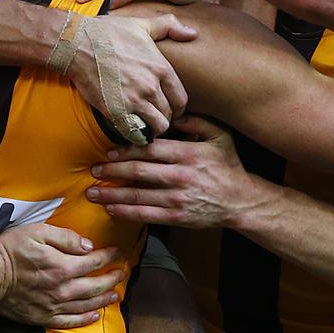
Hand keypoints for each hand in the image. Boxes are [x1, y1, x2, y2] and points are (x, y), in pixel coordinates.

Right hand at [0, 223, 124, 328]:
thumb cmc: (11, 250)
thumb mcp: (39, 232)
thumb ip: (66, 238)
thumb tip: (88, 245)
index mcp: (62, 266)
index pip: (94, 261)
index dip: (109, 255)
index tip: (118, 251)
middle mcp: (61, 288)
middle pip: (94, 285)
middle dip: (111, 278)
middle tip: (122, 273)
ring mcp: (52, 305)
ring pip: (86, 304)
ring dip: (103, 300)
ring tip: (115, 295)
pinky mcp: (43, 317)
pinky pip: (69, 321)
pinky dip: (84, 319)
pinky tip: (94, 316)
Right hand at [69, 13, 194, 138]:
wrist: (77, 43)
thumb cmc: (109, 32)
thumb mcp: (143, 24)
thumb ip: (170, 27)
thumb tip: (193, 33)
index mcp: (161, 68)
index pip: (181, 99)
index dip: (177, 107)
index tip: (170, 109)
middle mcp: (151, 86)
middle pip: (170, 116)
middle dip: (164, 118)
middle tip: (155, 118)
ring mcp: (133, 100)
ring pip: (156, 127)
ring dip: (152, 129)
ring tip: (144, 125)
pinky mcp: (115, 111)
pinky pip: (135, 133)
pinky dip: (135, 135)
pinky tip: (130, 129)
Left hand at [86, 115, 250, 228]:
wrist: (240, 201)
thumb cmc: (227, 165)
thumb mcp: (219, 135)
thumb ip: (196, 121)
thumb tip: (173, 114)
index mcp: (188, 153)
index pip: (150, 150)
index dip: (126, 150)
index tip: (108, 151)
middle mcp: (180, 175)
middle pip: (138, 172)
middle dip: (112, 171)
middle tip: (93, 169)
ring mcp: (177, 198)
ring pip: (137, 195)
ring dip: (112, 194)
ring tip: (93, 193)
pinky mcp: (177, 217)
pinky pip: (146, 215)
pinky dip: (126, 213)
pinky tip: (111, 210)